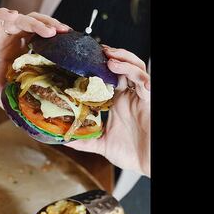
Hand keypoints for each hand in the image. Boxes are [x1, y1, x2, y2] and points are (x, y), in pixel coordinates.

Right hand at [0, 8, 69, 105]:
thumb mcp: (1, 91)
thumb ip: (15, 100)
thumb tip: (29, 120)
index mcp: (18, 49)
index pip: (42, 39)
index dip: (56, 40)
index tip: (70, 47)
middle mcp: (11, 37)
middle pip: (37, 25)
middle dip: (52, 27)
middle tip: (65, 33)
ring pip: (21, 19)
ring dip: (36, 23)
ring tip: (49, 31)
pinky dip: (5, 17)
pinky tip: (13, 18)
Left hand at [68, 46, 150, 176]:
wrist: (149, 163)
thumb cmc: (132, 153)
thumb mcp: (102, 145)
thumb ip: (84, 140)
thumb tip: (64, 139)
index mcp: (117, 102)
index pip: (107, 77)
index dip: (97, 66)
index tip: (81, 60)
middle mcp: (129, 96)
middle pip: (122, 66)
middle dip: (111, 56)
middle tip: (96, 50)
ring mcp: (140, 97)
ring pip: (135, 68)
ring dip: (123, 60)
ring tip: (109, 58)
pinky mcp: (149, 101)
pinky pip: (145, 82)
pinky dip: (137, 75)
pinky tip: (125, 71)